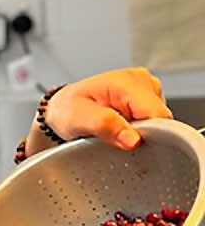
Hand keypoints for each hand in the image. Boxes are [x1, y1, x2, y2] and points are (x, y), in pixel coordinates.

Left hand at [28, 68, 171, 154]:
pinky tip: (121, 128)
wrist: (63, 109)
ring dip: (140, 133)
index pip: (158, 114)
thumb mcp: (77, 119)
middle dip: (142, 135)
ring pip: (160, 124)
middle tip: (114, 136)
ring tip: (114, 130)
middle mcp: (141, 82)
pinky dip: (140, 131)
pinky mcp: (147, 101)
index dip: (148, 134)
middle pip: (162, 121)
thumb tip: (133, 140)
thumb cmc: (67, 110)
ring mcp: (146, 91)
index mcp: (126, 82)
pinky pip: (155, 124)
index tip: (129, 143)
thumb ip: (104, 126)